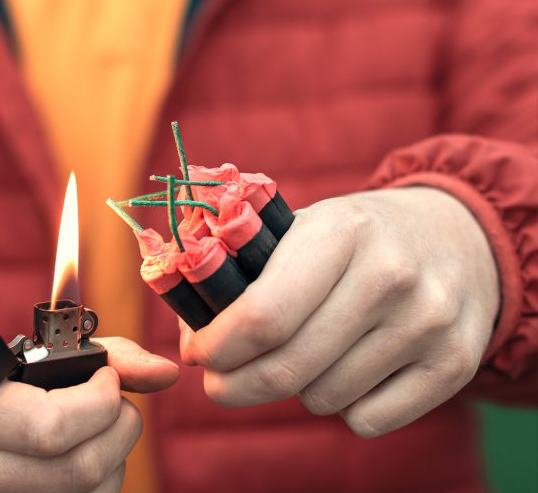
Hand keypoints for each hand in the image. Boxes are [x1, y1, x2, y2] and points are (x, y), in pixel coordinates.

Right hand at [0, 337, 178, 491]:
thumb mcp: (25, 356)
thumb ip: (102, 354)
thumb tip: (165, 373)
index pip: (49, 427)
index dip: (98, 404)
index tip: (107, 381)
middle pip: (77, 471)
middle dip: (120, 430)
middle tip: (118, 407)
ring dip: (114, 460)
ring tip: (98, 432)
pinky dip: (96, 486)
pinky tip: (84, 461)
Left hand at [180, 187, 498, 436]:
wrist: (458, 237)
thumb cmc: (357, 238)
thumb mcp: (305, 228)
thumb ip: (244, 275)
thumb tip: (192, 339)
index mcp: (340, 231)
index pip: (261, 316)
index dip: (217, 348)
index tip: (199, 355)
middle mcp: (391, 275)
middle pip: (287, 369)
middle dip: (236, 386)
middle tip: (221, 383)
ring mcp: (428, 322)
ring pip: (324, 399)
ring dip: (298, 389)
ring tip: (306, 354)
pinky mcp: (455, 364)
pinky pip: (368, 420)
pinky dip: (345, 406)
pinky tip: (350, 368)